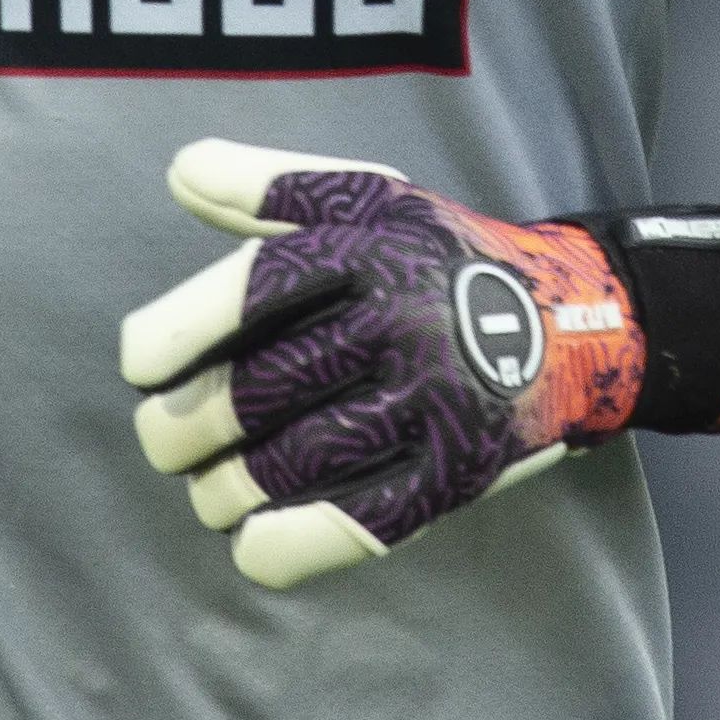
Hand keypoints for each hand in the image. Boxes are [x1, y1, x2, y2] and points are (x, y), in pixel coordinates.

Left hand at [118, 139, 643, 588]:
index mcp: (370, 247)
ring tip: (209, 492)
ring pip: (299, 462)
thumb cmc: (442, 259)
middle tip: (164, 443)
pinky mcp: (461, 470)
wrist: (578, 322)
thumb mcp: (370, 201)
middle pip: (261, 389)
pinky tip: (252, 547)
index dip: (177, 333)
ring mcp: (436, 399)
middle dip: (186, 429)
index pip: (253, 290)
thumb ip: (269, 187)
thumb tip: (179, 171)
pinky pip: (363, 520)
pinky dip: (293, 544)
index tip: (140, 365)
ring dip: (228, 491)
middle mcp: (402, 319)